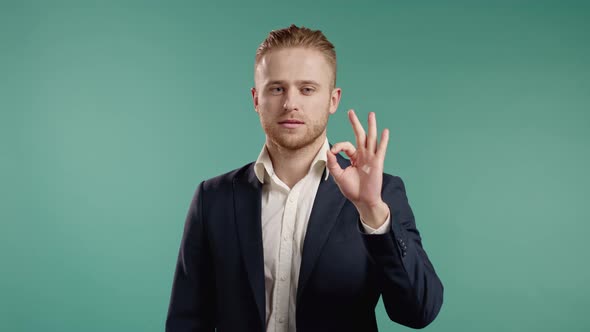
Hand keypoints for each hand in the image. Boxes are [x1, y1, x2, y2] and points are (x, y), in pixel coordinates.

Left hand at [326, 110, 389, 227]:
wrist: (363, 201)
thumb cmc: (352, 190)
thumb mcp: (339, 176)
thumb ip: (333, 164)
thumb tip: (328, 151)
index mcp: (354, 157)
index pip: (346, 146)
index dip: (338, 147)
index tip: (332, 153)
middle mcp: (363, 155)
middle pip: (359, 135)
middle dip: (355, 123)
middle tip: (351, 112)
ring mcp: (371, 158)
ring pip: (371, 138)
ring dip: (371, 126)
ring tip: (371, 114)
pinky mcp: (377, 163)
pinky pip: (380, 149)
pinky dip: (383, 140)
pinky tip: (385, 131)